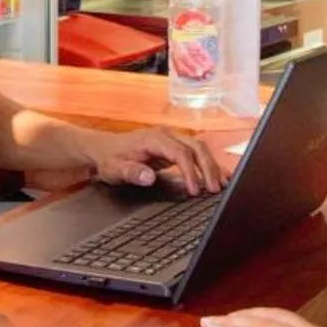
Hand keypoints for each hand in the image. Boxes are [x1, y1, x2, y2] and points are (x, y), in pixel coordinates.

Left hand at [88, 126, 222, 194]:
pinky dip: (208, 164)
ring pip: (200, 149)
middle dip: (208, 168)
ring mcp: (173, 140)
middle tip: (214, 189)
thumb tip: (149, 177)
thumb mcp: (115, 168)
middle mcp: (167, 136)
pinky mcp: (175, 147)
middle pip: (196, 147)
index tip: (194, 190)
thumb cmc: (110, 158)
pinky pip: (196, 153)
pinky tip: (218, 176)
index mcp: (155, 138)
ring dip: (212, 166)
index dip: (190, 171)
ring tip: (222, 184)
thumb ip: (131, 172)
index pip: (180, 153)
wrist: (103, 149)